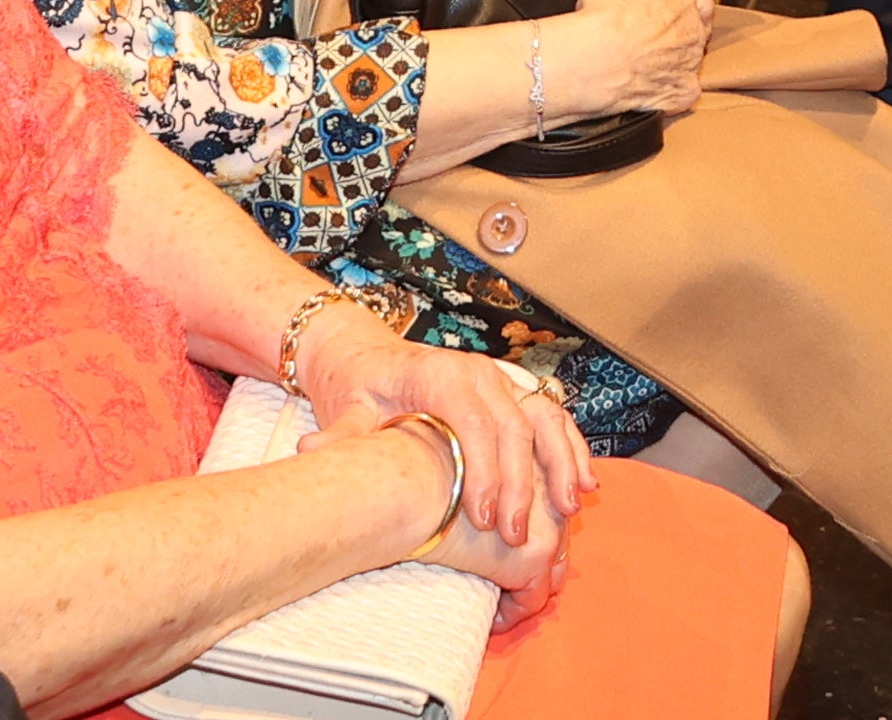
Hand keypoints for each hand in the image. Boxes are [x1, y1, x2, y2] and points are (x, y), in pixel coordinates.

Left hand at [299, 300, 571, 555]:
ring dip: (559, 464)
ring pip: (543, 420)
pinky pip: (551, 418)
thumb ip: (338, 435)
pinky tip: (582, 482)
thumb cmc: (358, 387)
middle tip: (515, 536)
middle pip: (513, 428)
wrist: (366, 356)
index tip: (483, 521)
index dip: (483, 473)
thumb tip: (310, 451)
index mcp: (441, 376)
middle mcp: (479, 374)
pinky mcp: (511, 393)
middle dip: (520, 484)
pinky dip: (570, 448)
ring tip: (566, 508)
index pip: (474, 423)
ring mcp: (500, 381)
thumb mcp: (344, 409)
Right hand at [522, 0, 713, 122]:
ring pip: (690, 53)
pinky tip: (666, 79)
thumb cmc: (612, 15)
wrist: (592, 64)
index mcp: (691, 5)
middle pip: (698, 18)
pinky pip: (680, 90)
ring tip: (661, 35)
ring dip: (680, 43)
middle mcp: (694, 38)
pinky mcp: (670, 96)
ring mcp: (684, 69)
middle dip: (688, 6)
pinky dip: (675, 84)